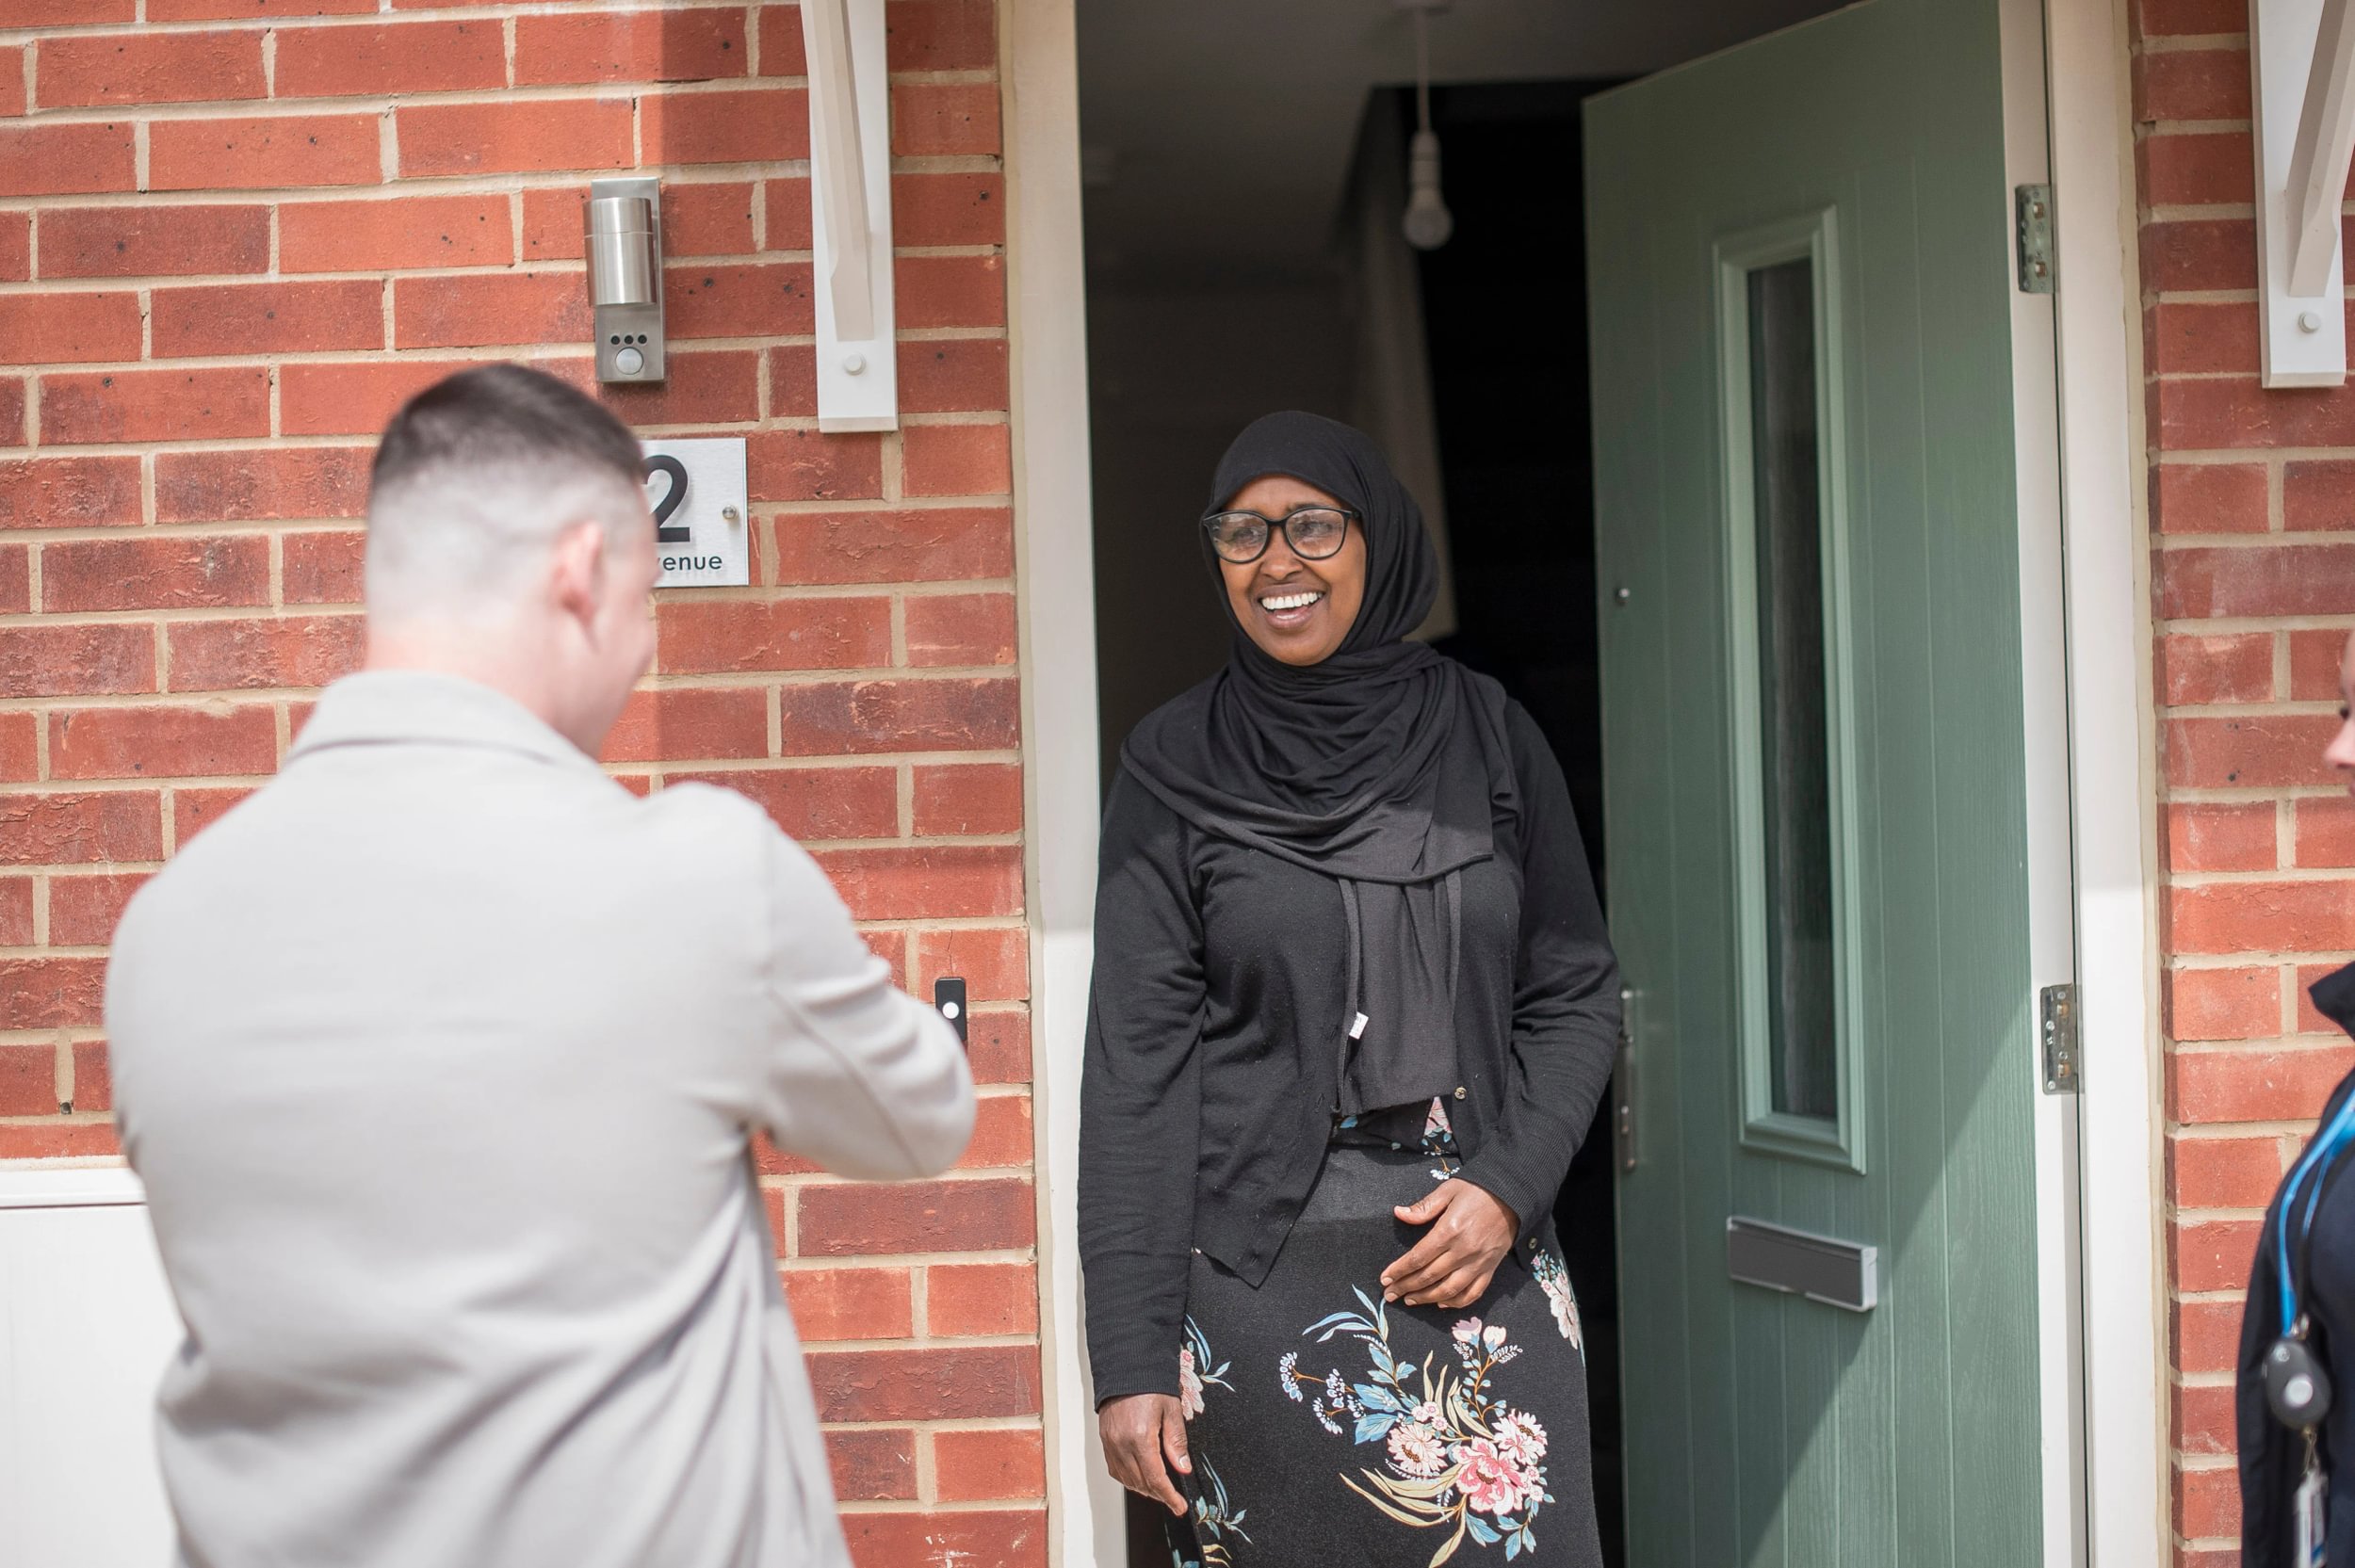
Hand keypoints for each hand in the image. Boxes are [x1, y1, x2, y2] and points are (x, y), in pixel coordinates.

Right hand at [1099, 1392, 1190, 1516]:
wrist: (1126, 1366)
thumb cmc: (1150, 1384)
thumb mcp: (1171, 1410)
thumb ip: (1177, 1441)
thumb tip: (1183, 1468)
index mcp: (1140, 1436)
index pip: (1155, 1478)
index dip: (1169, 1496)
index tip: (1179, 1506)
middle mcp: (1121, 1443)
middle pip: (1140, 1482)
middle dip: (1158, 1495)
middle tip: (1173, 1499)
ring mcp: (1110, 1442)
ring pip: (1126, 1479)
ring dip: (1143, 1489)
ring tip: (1159, 1489)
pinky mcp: (1105, 1439)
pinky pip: (1115, 1469)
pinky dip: (1128, 1478)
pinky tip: (1139, 1477)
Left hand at [1383, 1179, 1518, 1308]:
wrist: (1513, 1197)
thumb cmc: (1477, 1191)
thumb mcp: (1449, 1190)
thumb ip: (1424, 1207)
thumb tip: (1399, 1213)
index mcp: (1450, 1230)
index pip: (1419, 1257)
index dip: (1400, 1270)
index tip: (1385, 1278)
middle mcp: (1464, 1250)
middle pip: (1430, 1276)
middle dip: (1407, 1287)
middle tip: (1391, 1294)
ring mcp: (1479, 1262)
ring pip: (1449, 1289)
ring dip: (1426, 1298)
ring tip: (1410, 1300)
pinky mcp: (1491, 1268)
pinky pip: (1473, 1293)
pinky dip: (1456, 1302)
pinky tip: (1441, 1302)